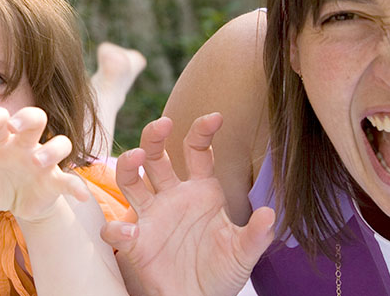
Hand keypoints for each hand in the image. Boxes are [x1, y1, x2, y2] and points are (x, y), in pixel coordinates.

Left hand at [0, 107, 90, 221]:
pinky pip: (72, 179)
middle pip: (34, 117)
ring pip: (60, 142)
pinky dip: (78, 186)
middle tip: (14, 127)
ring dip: (51, 150)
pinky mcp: (57, 180)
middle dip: (26, 118)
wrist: (20, 203)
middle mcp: (26, 145)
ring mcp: (45, 161)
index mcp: (3, 141)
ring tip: (37, 163)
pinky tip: (80, 196)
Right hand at [98, 113, 274, 295]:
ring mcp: (151, 217)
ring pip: (130, 181)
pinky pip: (118, 231)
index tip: (214, 117)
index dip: (202, 131)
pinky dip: (119, 228)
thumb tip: (271, 214)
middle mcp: (172, 197)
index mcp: (201, 191)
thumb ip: (256, 234)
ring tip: (135, 158)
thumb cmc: (221, 272)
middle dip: (155, 136)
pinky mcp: (135, 243)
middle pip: (156, 156)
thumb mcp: (244, 253)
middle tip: (163, 124)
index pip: (197, 151)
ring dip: (129, 167)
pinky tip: (131, 229)